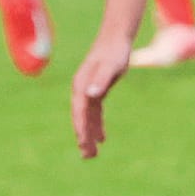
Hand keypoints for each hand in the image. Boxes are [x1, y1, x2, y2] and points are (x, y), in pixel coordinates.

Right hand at [71, 34, 132, 158]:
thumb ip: (101, 80)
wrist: (115, 38)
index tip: (84, 144)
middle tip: (88, 157)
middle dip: (83, 138)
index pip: (79, 112)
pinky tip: (102, 138)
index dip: (81, 129)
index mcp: (81, 86)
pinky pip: (94, 112)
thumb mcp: (110, 67)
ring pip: (87, 118)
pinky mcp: (96, 90)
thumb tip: (91, 94)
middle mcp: (81, 90)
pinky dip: (97, 125)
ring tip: (93, 154)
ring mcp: (87, 90)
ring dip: (89, 135)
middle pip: (81, 118)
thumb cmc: (114, 52)